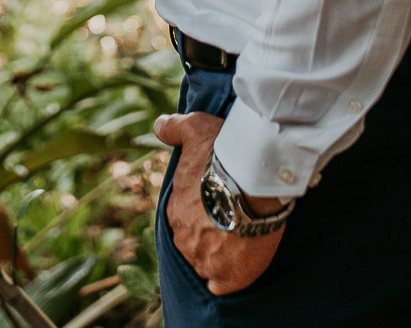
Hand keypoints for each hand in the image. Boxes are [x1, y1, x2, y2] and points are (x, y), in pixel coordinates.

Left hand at [154, 112, 287, 295]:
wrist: (251, 177)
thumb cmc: (222, 152)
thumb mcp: (194, 128)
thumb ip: (174, 128)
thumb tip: (159, 125)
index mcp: (175, 210)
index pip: (183, 218)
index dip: (201, 212)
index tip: (217, 205)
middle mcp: (184, 238)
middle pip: (194, 242)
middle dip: (209, 235)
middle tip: (231, 221)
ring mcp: (205, 260)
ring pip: (207, 263)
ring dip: (220, 255)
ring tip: (240, 240)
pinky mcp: (229, 276)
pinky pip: (221, 286)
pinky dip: (228, 279)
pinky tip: (238, 266)